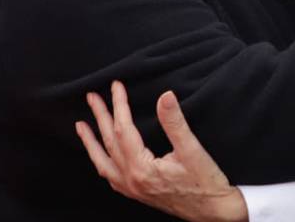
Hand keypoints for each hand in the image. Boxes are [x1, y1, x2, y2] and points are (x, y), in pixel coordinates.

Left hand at [76, 82, 247, 221]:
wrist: (214, 213)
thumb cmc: (206, 184)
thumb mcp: (192, 150)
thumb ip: (175, 122)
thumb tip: (165, 96)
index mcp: (141, 169)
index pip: (123, 129)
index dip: (119, 105)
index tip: (116, 86)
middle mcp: (131, 180)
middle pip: (109, 142)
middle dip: (100, 117)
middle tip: (92, 97)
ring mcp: (132, 189)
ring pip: (103, 161)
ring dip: (91, 142)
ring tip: (81, 126)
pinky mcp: (138, 194)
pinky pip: (111, 176)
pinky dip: (102, 161)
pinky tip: (102, 155)